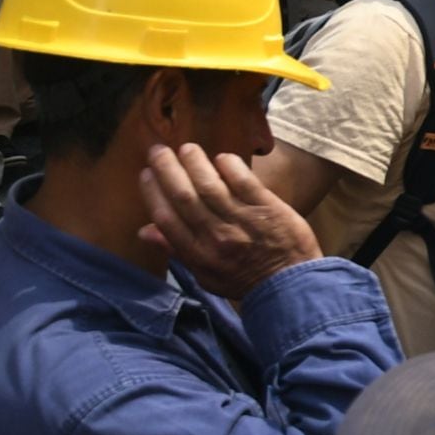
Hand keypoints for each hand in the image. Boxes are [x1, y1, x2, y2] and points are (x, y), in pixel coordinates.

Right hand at [137, 142, 322, 298]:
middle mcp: (216, 236)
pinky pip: (245, 182)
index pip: (166, 218)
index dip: (153, 192)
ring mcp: (243, 220)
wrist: (291, 286)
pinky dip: (231, 167)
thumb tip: (144, 230)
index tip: (146, 173)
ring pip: (211, 186)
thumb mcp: (204, 276)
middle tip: (158, 150)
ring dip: (195, 163)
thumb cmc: (244, 280)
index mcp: (198, 254)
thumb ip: (176, 250)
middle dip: (167, 170)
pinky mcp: (268, 208)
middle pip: (185, 197)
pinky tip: (222, 158)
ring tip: (187, 148)